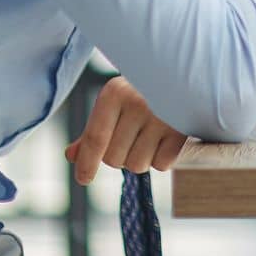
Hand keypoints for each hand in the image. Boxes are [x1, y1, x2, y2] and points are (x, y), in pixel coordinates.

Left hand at [64, 76, 187, 183]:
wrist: (184, 76)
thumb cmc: (142, 93)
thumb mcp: (114, 104)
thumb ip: (93, 131)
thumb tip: (71, 156)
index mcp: (115, 93)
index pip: (95, 138)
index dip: (87, 163)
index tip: (83, 179)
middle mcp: (138, 102)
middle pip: (114, 158)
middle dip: (120, 155)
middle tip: (132, 136)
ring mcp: (162, 116)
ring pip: (137, 165)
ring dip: (141, 158)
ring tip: (150, 135)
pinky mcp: (182, 130)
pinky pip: (161, 164)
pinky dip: (162, 158)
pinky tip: (166, 138)